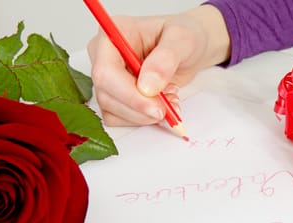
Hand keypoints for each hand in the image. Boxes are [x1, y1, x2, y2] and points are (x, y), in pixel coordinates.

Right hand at [87, 5, 230, 125]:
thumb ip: (166, 59)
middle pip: (106, 94)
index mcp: (115, 32)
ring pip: (111, 110)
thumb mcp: (183, 40)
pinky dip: (141, 119)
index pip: (106, 71)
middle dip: (139, 108)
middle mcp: (104, 55)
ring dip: (142, 115)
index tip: (156, 107)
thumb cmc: (183, 38)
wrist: (188, 50)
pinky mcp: (113, 94)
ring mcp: (106, 77)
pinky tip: (160, 105)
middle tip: (166, 110)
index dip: (129, 94)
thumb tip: (147, 85)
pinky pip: (117, 117)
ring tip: (169, 101)